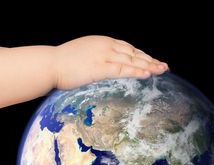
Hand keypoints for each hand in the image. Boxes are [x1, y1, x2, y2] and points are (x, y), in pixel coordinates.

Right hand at [52, 35, 167, 88]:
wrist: (50, 64)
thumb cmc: (63, 62)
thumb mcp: (84, 54)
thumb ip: (97, 57)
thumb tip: (105, 66)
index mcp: (103, 41)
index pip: (128, 48)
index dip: (142, 55)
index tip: (152, 61)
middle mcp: (106, 45)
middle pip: (133, 53)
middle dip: (150, 60)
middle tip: (164, 67)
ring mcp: (103, 55)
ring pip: (131, 60)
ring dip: (148, 65)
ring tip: (161, 70)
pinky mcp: (100, 67)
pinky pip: (122, 69)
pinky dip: (136, 71)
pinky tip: (147, 74)